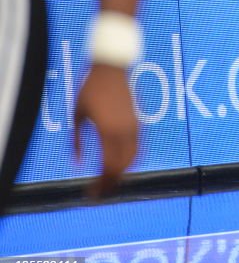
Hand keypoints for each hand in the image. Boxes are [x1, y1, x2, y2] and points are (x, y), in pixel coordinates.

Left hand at [74, 64, 138, 196]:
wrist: (111, 67)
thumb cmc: (89, 88)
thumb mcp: (76, 115)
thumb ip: (75, 142)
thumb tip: (76, 164)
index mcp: (108, 131)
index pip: (107, 166)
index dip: (101, 184)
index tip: (92, 195)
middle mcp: (124, 131)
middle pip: (122, 166)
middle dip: (112, 183)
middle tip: (100, 193)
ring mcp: (135, 126)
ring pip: (134, 158)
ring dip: (123, 173)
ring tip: (110, 182)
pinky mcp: (138, 121)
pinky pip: (139, 147)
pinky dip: (132, 160)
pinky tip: (121, 164)